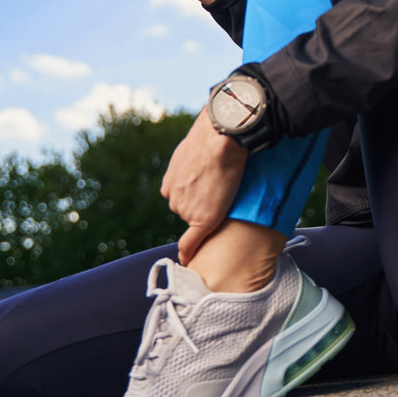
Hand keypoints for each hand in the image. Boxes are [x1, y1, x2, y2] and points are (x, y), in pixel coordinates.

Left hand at [161, 108, 248, 264]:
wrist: (221, 138)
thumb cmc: (213, 136)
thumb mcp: (194, 145)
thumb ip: (194, 157)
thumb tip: (208, 148)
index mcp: (169, 185)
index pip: (183, 200)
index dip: (199, 196)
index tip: (210, 187)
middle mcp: (173, 199)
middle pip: (190, 212)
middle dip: (205, 204)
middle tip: (223, 186)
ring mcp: (186, 209)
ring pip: (200, 219)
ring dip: (212, 212)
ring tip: (228, 191)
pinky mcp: (202, 218)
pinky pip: (193, 240)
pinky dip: (190, 251)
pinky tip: (188, 259)